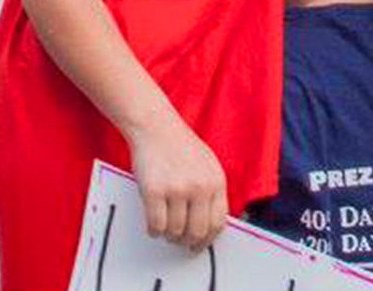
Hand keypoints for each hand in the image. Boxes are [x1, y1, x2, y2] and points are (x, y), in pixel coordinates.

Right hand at [127, 118, 228, 251]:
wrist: (156, 127)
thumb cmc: (180, 146)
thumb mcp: (208, 165)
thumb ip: (212, 191)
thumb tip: (210, 226)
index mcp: (216, 181)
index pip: (218, 223)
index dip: (208, 240)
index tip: (198, 245)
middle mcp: (200, 186)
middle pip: (197, 232)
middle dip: (187, 241)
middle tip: (179, 240)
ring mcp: (177, 189)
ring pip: (175, 231)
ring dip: (169, 235)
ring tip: (165, 227)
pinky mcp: (154, 191)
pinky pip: (156, 225)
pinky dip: (154, 230)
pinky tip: (153, 223)